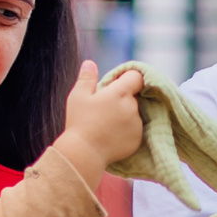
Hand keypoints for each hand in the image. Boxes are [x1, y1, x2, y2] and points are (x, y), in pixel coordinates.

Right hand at [56, 61, 146, 181]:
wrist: (84, 154)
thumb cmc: (79, 122)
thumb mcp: (78, 96)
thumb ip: (87, 78)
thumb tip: (90, 63)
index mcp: (120, 93)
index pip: (136, 77)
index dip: (128, 78)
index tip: (117, 83)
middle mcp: (132, 107)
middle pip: (134, 96)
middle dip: (123, 98)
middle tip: (105, 107)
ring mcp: (136, 124)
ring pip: (135, 113)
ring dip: (125, 114)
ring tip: (106, 123)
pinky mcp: (138, 139)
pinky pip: (135, 129)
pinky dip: (127, 130)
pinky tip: (111, 135)